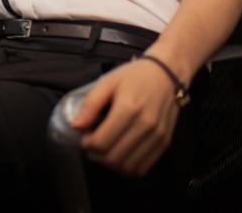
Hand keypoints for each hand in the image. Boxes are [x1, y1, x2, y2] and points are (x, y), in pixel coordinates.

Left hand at [73, 58, 182, 175]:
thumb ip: (90, 105)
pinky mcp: (165, 143)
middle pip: (114, 158)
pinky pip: (144, 167)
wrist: (166, 74)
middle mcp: (146, 126)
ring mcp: (157, 137)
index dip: (87, 145)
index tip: (83, 137)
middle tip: (90, 146)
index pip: (102, 142)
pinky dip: (128, 167)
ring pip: (129, 167)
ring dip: (111, 165)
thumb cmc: (133, 76)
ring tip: (103, 152)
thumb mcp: (107, 83)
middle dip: (96, 156)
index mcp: (128, 109)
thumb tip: (75, 126)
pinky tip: (119, 155)